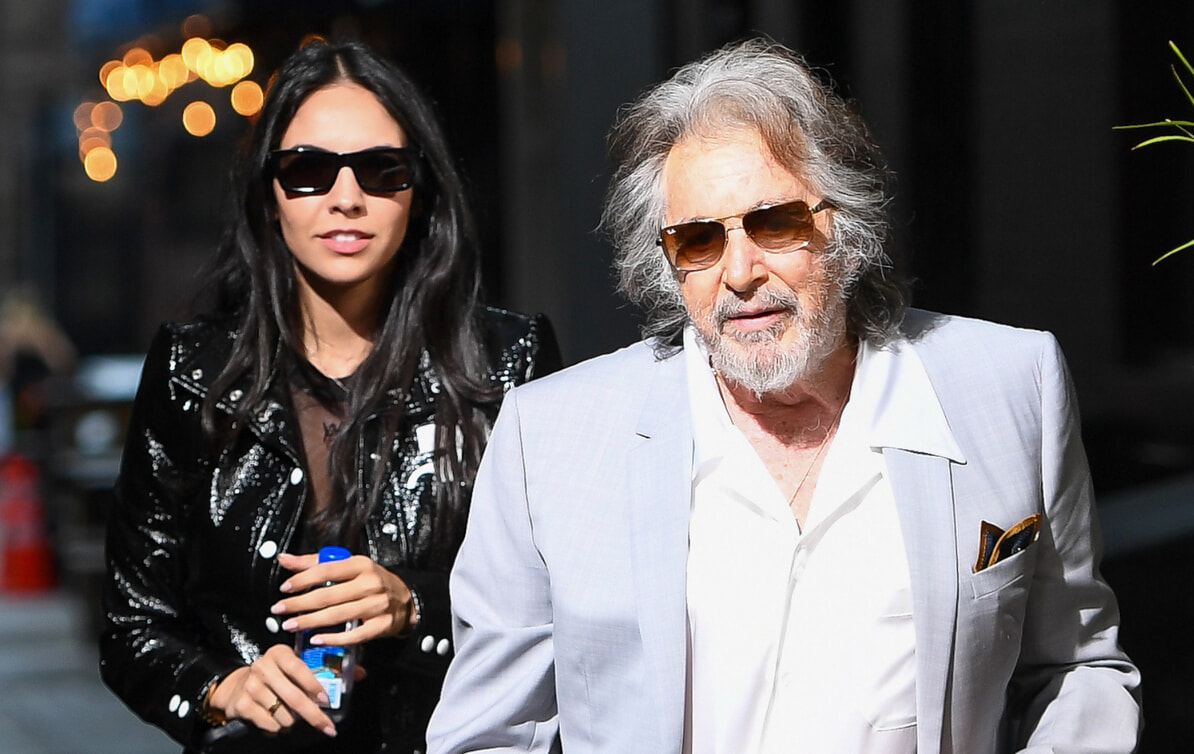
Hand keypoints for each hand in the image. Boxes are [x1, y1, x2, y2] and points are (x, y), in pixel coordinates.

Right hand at [208, 644, 336, 736]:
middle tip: (327, 727)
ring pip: (284, 714)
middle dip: (314, 715)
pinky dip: (277, 727)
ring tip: (289, 714)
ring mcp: (251, 686)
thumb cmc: (275, 676)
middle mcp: (263, 667)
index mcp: (280, 653)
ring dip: (293, 721)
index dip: (314, 685)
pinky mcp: (242, 704)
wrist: (236, 686)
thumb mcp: (296, 666)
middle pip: (294, 697)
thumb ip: (327, 668)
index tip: (326, 699)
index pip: (299, 668)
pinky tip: (274, 718)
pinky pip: (269, 723)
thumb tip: (360, 673)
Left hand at [271, 551, 416, 644]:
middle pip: (328, 595)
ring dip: (310, 621)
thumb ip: (315, 563)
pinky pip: (354, 635)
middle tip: (279, 610)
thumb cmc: (371, 581)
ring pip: (338, 615)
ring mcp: (377, 606)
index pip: (326, 570)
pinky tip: (316, 639)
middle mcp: (370, 583)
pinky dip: (334, 638)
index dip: (302, 579)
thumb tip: (284, 559)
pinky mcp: (381, 626)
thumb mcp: (348, 566)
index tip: (284, 588)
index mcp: (361, 565)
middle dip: (299, 604)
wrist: (406, 601)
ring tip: (290, 625)